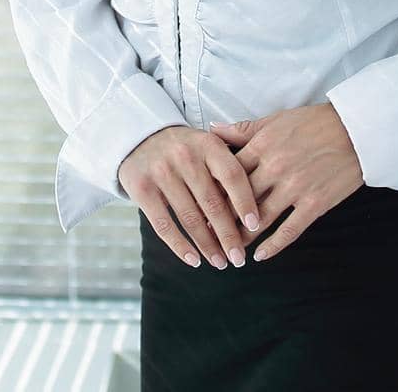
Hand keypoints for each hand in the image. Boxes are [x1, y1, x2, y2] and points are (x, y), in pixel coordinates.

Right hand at [118, 124, 262, 270]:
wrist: (141, 136)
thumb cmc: (187, 148)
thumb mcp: (209, 145)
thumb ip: (229, 168)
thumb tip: (254, 207)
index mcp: (209, 144)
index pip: (233, 176)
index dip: (245, 202)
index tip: (256, 226)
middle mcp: (186, 157)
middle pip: (212, 203)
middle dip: (228, 234)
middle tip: (239, 257)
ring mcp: (162, 173)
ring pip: (190, 217)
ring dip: (207, 245)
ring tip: (220, 262)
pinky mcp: (141, 189)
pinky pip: (163, 224)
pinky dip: (180, 246)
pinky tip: (193, 260)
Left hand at [208, 102, 363, 261]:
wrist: (356, 129)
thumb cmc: (316, 122)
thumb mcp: (277, 120)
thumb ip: (244, 129)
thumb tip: (212, 130)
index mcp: (263, 146)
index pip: (227, 175)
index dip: (212, 193)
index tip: (199, 208)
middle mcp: (275, 168)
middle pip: (239, 201)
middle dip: (221, 221)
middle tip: (208, 237)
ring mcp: (295, 187)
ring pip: (260, 219)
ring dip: (242, 238)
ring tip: (230, 251)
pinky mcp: (315, 203)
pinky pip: (290, 229)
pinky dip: (273, 245)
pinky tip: (260, 256)